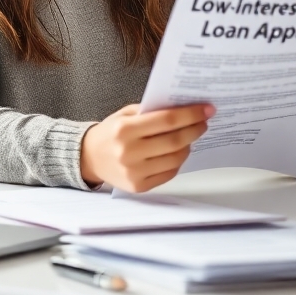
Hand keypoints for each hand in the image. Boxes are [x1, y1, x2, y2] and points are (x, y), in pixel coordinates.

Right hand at [80, 103, 213, 192]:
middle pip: (175, 140)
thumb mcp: (126, 115)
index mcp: (125, 130)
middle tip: (204, 122)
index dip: (191, 114)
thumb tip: (184, 109)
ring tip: (190, 136)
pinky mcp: (139, 186)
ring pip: (176, 159)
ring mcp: (134, 172)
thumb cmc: (110, 132)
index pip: (167, 120)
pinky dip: (178, 161)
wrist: (89, 157)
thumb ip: (152, 112)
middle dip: (195, 129)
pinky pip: (169, 173)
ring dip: (189, 145)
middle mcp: (129, 152)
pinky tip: (178, 151)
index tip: (206, 109)